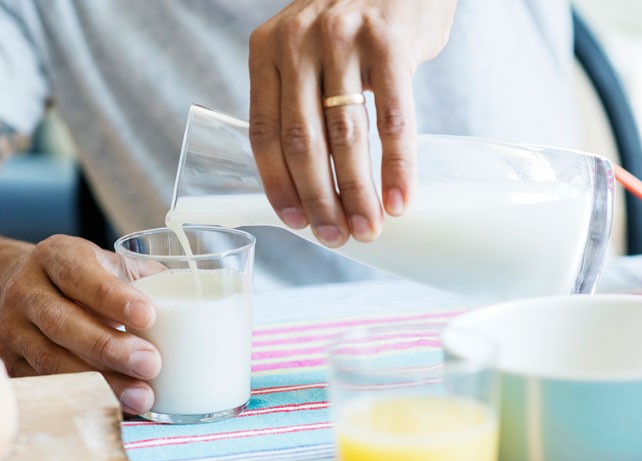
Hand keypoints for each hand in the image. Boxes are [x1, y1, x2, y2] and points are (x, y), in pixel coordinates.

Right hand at [0, 235, 160, 414]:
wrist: (8, 288)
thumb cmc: (75, 276)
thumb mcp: (101, 261)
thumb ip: (140, 274)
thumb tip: (188, 293)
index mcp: (54, 256)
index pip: (80, 275)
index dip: (113, 297)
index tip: (148, 316)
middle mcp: (25, 291)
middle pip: (63, 323)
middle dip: (109, 347)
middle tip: (151, 363)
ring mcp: (11, 330)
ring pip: (52, 360)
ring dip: (99, 381)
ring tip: (141, 396)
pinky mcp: (10, 364)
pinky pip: (45, 385)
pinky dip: (81, 397)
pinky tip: (114, 406)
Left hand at [249, 0, 456, 245]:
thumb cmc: (354, 21)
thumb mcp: (308, 48)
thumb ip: (298, 97)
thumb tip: (306, 178)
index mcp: (268, 51)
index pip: (263, 133)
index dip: (277, 185)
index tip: (294, 222)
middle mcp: (298, 43)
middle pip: (302, 142)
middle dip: (318, 199)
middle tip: (335, 237)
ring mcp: (343, 40)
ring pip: (344, 136)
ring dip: (356, 192)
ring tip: (367, 228)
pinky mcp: (389, 42)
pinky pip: (392, 119)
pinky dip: (397, 166)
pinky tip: (399, 198)